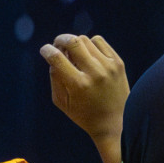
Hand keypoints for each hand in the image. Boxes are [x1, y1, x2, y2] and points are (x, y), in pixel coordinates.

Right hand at [40, 33, 127, 162]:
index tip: (45, 51)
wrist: (117, 122)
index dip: (46, 50)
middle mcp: (95, 73)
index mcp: (78, 84)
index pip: (56, 57)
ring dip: (75, 44)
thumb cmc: (84, 113)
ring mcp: (109, 67)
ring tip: (75, 55)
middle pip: (72, 41)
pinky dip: (90, 44)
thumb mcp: (62, 101)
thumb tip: (53, 54)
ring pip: (85, 40)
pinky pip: (99, 41)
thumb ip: (55, 77)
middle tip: (58, 45)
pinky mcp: (118, 63)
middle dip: (60, 40)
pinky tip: (88, 54)